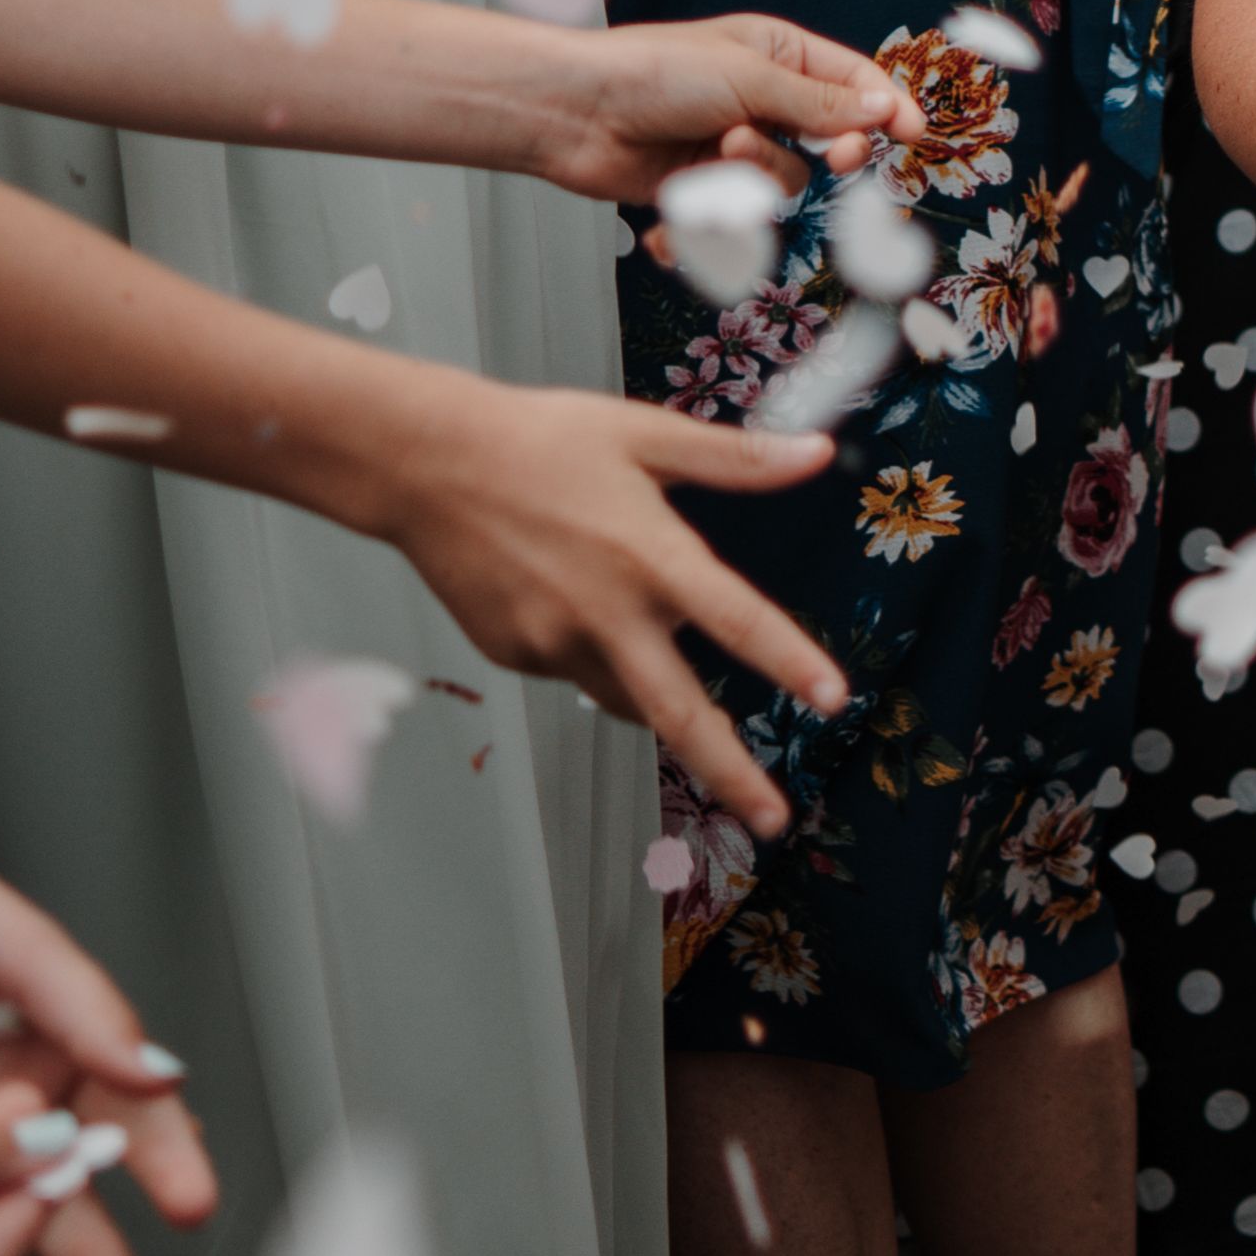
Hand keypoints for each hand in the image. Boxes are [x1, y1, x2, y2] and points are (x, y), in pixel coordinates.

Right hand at [336, 380, 848, 831]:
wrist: (422, 463)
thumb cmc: (536, 439)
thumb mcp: (646, 435)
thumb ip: (737, 459)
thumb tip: (815, 454)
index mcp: (649, 556)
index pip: (736, 620)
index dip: (789, 660)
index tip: (833, 699)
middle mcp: (604, 613)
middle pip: (678, 715)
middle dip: (731, 774)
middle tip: (772, 820)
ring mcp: (552, 642)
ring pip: (622, 691)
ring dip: (650, 685)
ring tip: (631, 619)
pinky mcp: (512, 655)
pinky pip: (570, 668)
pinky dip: (588, 647)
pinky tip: (562, 589)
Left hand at [506, 15, 915, 201]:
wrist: (572, 113)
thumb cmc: (654, 74)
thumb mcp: (747, 78)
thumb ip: (817, 104)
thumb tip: (881, 112)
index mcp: (777, 53)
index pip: (851, 83)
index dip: (885, 108)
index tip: (912, 135)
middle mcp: (759, 100)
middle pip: (826, 140)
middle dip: (827, 150)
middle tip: (837, 159)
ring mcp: (729, 147)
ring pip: (783, 183)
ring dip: (754, 177)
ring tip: (713, 155)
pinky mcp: (698, 190)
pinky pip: (732, 219)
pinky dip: (709, 225)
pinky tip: (680, 218)